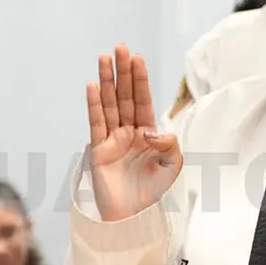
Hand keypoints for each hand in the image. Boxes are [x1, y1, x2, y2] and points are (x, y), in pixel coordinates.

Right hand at [88, 45, 182, 221]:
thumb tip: (149, 131)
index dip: (140, 79)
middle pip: (125, 96)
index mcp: (148, 134)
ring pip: (110, 104)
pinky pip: (96, 123)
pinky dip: (95, 105)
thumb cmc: (153, 192)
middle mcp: (129, 132)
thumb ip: (169, 145)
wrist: (132, 216)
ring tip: (104, 59)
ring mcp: (112, 139)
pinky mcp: (99, 150)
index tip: (137, 57)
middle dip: (123, 72)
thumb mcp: (172, 166)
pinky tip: (93, 86)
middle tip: (120, 48)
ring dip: (107, 81)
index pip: (143, 100)